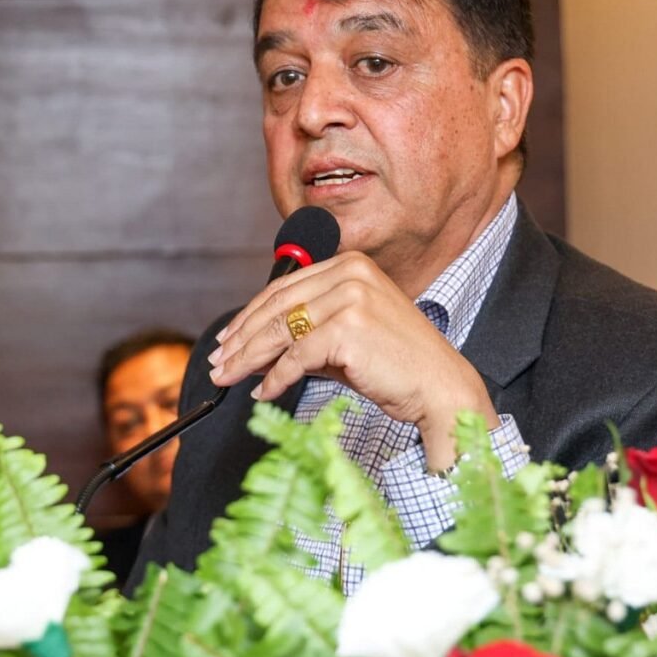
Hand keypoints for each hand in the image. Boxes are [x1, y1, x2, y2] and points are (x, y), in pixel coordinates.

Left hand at [206, 251, 498, 470]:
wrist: (439, 386)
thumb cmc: (396, 364)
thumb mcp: (346, 337)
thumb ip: (305, 333)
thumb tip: (254, 350)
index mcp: (350, 264)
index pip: (283, 288)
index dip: (249, 316)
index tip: (227, 339)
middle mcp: (350, 272)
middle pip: (276, 306)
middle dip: (240, 338)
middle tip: (217, 362)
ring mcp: (350, 296)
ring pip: (280, 330)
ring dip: (247, 358)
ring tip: (227, 378)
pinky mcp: (349, 327)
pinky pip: (297, 356)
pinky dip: (274, 378)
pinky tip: (263, 392)